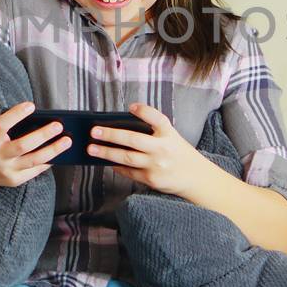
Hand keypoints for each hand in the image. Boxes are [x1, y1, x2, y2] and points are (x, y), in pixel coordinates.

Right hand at [0, 101, 68, 190]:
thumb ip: (9, 126)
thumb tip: (40, 120)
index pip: (1, 125)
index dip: (16, 115)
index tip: (31, 105)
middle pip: (22, 145)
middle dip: (43, 135)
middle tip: (58, 126)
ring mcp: (5, 170)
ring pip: (33, 160)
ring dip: (53, 150)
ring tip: (67, 141)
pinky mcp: (14, 180)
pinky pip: (35, 170)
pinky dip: (47, 161)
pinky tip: (58, 154)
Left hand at [86, 102, 212, 197]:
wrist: (195, 177)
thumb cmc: (178, 153)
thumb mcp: (171, 136)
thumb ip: (153, 131)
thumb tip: (120, 127)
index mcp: (169, 133)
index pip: (157, 118)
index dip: (144, 111)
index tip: (131, 107)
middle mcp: (163, 148)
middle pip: (133, 140)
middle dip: (111, 135)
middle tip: (94, 131)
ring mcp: (157, 165)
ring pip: (126, 158)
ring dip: (107, 153)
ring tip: (92, 149)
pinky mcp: (152, 179)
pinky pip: (129, 172)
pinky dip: (117, 166)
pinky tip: (107, 162)